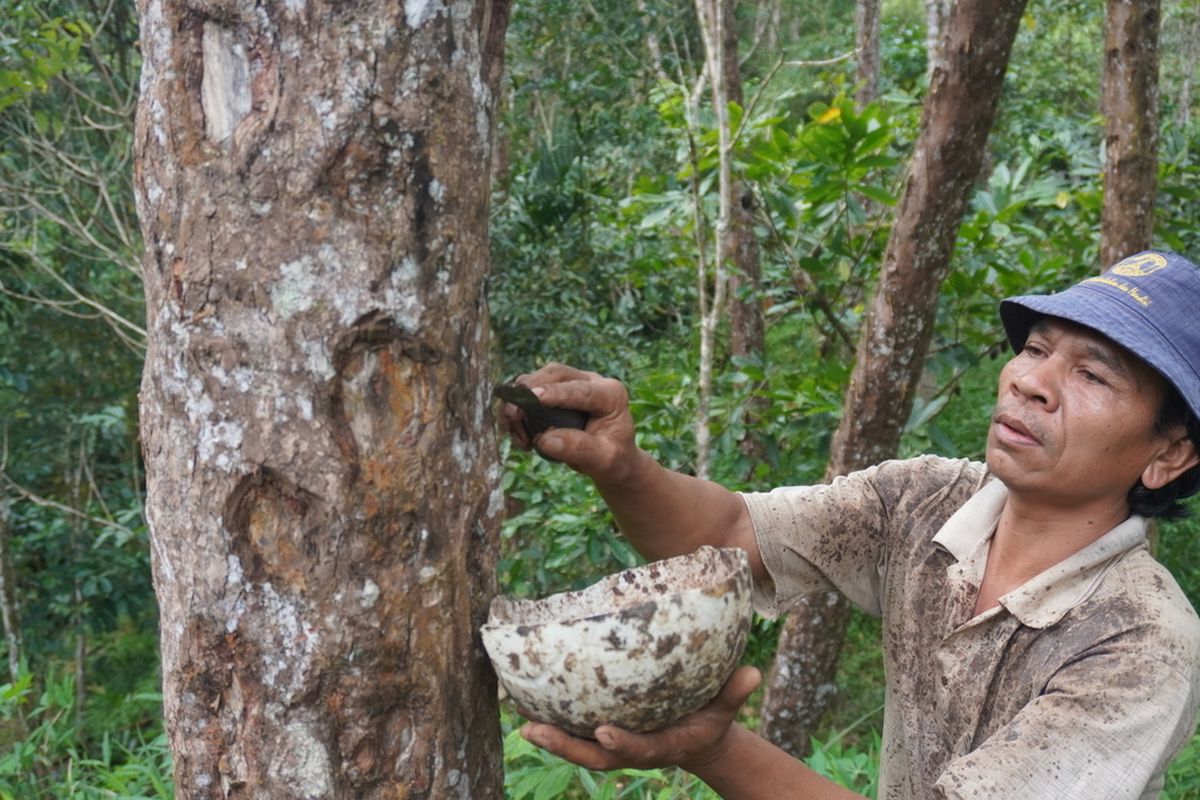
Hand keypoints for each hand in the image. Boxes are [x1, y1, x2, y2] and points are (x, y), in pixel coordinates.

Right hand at [499, 363, 638, 484]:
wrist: (611, 459)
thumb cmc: (612, 459)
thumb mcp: (602, 459)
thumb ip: (577, 448)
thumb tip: (543, 439)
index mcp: (611, 394)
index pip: (580, 390)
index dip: (555, 393)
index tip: (534, 397)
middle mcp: (593, 381)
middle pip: (555, 374)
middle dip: (529, 390)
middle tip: (511, 414)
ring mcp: (574, 382)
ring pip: (539, 379)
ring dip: (520, 400)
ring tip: (516, 431)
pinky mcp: (557, 390)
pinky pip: (531, 390)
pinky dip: (519, 407)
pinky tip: (518, 432)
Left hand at [519, 666, 761, 773]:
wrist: (698, 738)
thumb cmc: (711, 718)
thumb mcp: (727, 708)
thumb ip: (735, 692)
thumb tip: (752, 672)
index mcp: (663, 747)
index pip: (640, 749)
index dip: (623, 744)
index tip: (603, 732)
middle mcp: (633, 749)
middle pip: (595, 756)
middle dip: (564, 746)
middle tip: (534, 731)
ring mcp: (616, 745)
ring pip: (578, 747)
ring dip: (550, 737)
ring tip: (521, 722)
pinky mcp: (604, 734)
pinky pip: (575, 731)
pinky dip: (552, 722)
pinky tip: (526, 705)